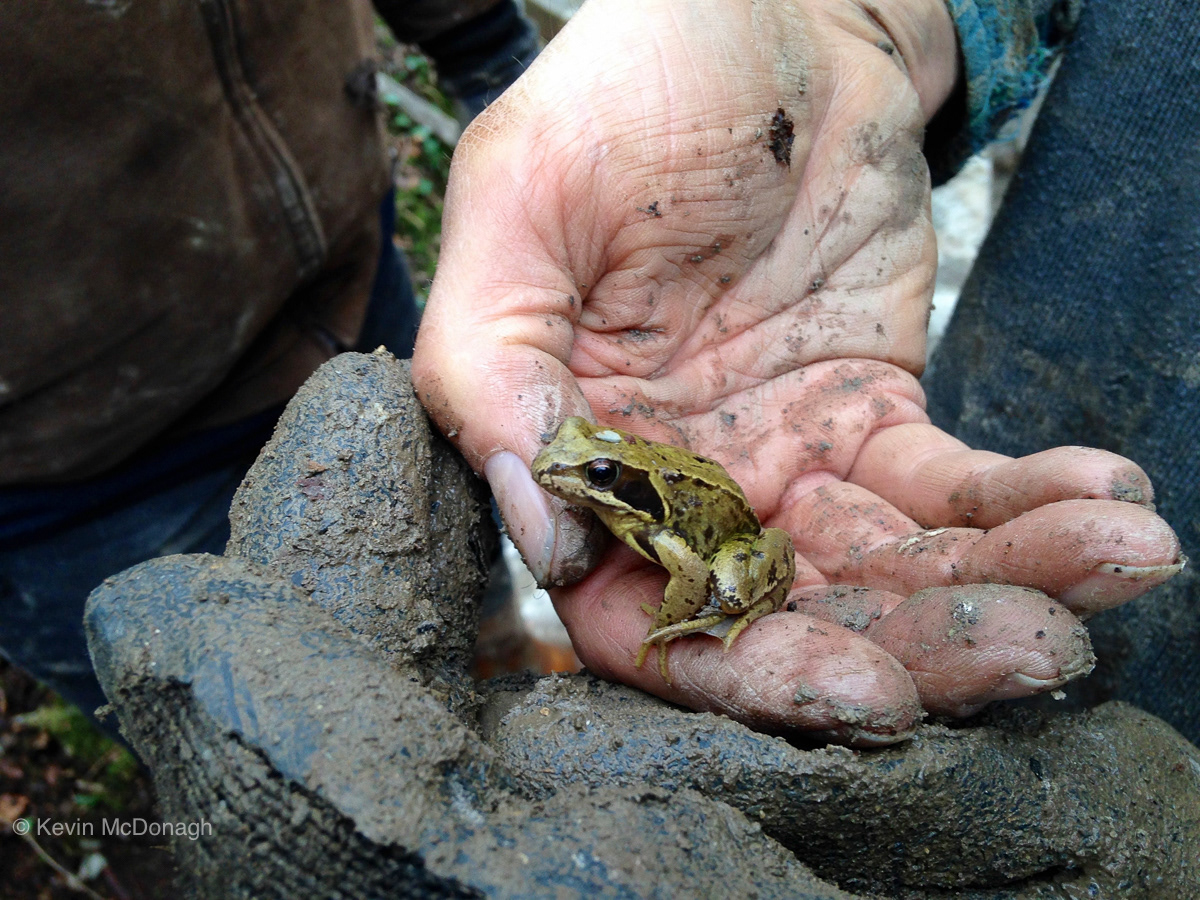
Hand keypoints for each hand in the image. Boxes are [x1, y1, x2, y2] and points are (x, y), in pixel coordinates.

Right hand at [412, 0, 1182, 743]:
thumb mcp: (522, 203)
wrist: (765, 19)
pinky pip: (950, 487)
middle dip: (908, 650)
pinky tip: (1100, 498)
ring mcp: (780, 454)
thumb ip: (491, 364)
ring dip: (1000, 583)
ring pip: (882, 567)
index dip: (738, 671)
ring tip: (1115, 558)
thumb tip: (543, 532)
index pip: (638, 613)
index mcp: (578, 453)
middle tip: (1028, 651)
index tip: (858, 691)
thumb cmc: (625, 94)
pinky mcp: (872, 415)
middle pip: (783, 618)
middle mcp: (676, 481)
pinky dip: (1027, 505)